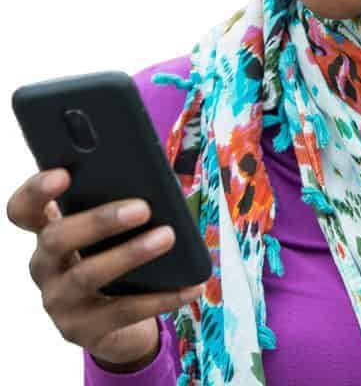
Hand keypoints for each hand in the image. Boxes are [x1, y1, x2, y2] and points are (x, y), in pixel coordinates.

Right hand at [6, 168, 205, 369]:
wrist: (119, 323)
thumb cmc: (117, 256)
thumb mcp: (113, 231)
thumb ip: (121, 203)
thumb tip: (156, 181)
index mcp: (49, 232)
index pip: (24, 210)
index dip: (36, 191)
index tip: (62, 174)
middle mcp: (45, 266)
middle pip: (56, 238)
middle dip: (99, 220)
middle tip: (142, 208)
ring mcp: (59, 302)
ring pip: (88, 275)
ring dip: (131, 254)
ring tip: (167, 237)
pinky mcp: (82, 331)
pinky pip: (124, 311)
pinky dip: (162, 297)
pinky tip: (190, 285)